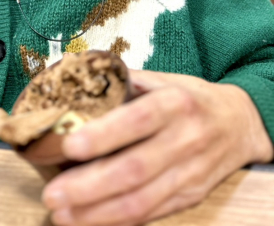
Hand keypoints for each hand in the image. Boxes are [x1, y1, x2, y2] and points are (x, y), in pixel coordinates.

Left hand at [42, 70, 272, 224]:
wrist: (238, 123)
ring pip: (142, 201)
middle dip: (89, 186)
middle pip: (135, 170)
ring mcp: (190, 173)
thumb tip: (72, 83)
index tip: (69, 147)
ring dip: (98, 213)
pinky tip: (90, 221)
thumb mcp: (161, 80)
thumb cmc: (189, 97)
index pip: (137, 121)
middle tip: (52, 194)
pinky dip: (118, 222)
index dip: (103, 136)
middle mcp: (185, 139)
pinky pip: (152, 214)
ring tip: (62, 214)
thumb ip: (121, 83)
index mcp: (174, 103)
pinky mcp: (191, 197)